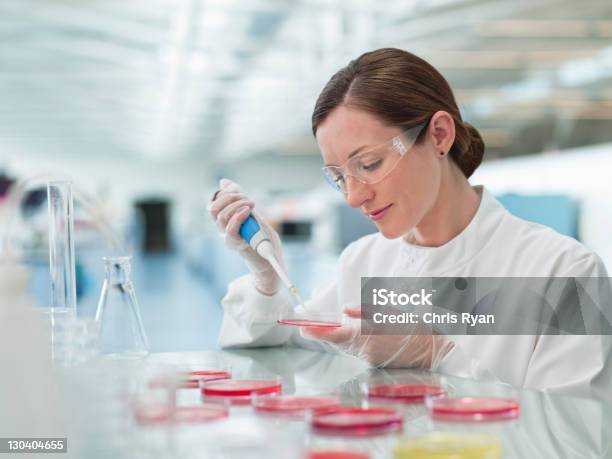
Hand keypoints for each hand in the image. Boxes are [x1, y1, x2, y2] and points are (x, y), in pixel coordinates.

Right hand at [208, 178, 285, 294]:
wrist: (271, 257)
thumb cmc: (261, 235)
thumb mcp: (251, 211)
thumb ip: (238, 198)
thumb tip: (224, 182)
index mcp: (224, 219)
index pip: (213, 202)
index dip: (224, 192)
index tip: (239, 190)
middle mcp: (222, 228)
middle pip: (213, 208)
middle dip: (230, 197)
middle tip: (247, 198)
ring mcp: (228, 236)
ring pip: (221, 216)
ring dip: (237, 205)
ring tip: (251, 205)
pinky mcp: (236, 244)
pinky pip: (230, 229)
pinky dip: (238, 216)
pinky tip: (248, 211)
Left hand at [301, 306, 452, 368]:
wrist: (433, 350)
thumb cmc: (412, 325)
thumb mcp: (388, 310)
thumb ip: (364, 310)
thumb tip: (345, 311)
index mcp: (366, 335)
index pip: (333, 335)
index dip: (315, 332)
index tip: (302, 329)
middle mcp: (364, 350)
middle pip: (338, 341)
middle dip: (327, 332)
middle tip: (313, 325)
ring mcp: (369, 359)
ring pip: (347, 346)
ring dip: (342, 337)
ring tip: (346, 327)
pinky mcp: (375, 363)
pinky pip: (358, 351)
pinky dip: (355, 342)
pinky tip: (364, 334)